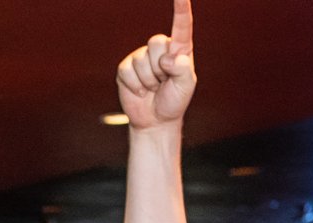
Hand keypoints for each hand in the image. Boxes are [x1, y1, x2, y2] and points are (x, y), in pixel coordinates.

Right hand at [114, 0, 196, 129]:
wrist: (155, 120)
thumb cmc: (174, 101)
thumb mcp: (186, 87)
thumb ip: (182, 69)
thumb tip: (167, 58)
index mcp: (179, 49)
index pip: (182, 25)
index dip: (181, 9)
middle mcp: (160, 49)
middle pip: (156, 43)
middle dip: (160, 67)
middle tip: (163, 82)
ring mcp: (141, 57)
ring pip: (142, 60)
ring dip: (148, 80)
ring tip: (153, 88)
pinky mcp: (126, 68)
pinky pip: (128, 70)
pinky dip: (135, 86)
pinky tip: (140, 91)